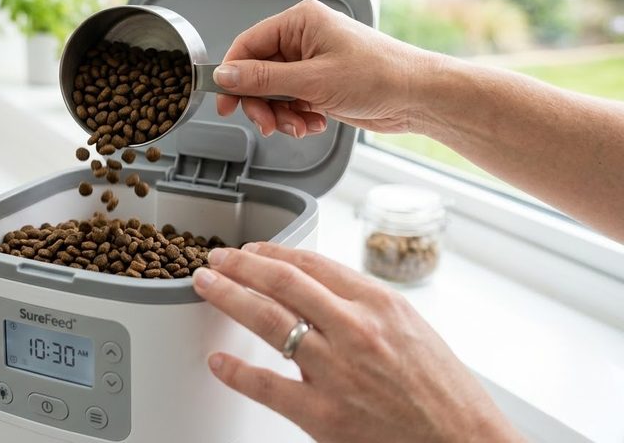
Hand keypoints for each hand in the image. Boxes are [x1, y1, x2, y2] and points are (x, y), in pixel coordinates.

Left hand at [192, 243, 520, 441]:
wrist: (465, 442)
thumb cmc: (443, 391)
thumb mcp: (410, 328)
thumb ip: (363, 306)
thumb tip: (317, 289)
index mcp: (379, 304)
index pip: (311, 264)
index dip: (271, 252)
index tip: (250, 250)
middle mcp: (355, 329)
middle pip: (282, 283)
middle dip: (240, 265)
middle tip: (215, 260)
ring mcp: (337, 371)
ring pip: (268, 321)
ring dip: (230, 298)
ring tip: (207, 286)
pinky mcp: (324, 414)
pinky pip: (268, 386)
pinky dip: (237, 372)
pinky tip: (218, 361)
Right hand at [214, 0, 438, 136]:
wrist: (418, 97)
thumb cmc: (380, 75)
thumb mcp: (312, 80)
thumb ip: (263, 79)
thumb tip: (226, 75)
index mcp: (301, 21)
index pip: (248, 44)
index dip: (232, 75)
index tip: (225, 102)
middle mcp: (304, 38)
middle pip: (257, 72)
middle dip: (261, 103)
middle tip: (267, 124)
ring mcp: (312, 62)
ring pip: (273, 92)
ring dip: (280, 115)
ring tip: (299, 125)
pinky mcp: (320, 84)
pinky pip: (291, 102)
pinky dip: (296, 117)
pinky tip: (313, 122)